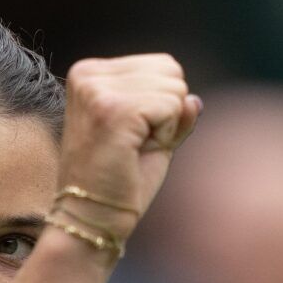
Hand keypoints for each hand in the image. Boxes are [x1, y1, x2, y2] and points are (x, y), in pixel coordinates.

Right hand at [55, 53, 202, 237]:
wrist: (91, 218)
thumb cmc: (119, 183)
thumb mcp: (151, 138)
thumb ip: (173, 112)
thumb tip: (194, 100)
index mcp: (90, 72)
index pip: (162, 64)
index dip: (162, 107)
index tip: (131, 136)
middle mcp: (88, 74)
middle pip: (171, 70)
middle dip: (166, 113)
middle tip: (135, 146)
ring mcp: (98, 90)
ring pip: (174, 88)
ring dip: (165, 126)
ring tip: (133, 150)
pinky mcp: (113, 109)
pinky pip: (172, 106)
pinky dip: (166, 134)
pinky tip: (136, 152)